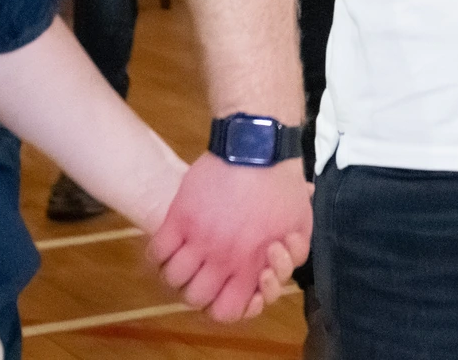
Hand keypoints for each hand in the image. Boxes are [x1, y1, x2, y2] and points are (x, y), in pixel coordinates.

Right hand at [149, 154, 312, 322]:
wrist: (258, 145)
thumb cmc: (282, 185)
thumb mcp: (300, 226)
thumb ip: (291, 257)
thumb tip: (270, 274)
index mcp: (250, 265)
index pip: (226, 311)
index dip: (224, 307)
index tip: (225, 291)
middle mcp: (221, 258)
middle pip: (194, 299)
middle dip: (199, 291)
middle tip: (204, 273)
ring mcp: (198, 237)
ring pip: (173, 278)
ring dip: (177, 273)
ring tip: (184, 259)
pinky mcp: (179, 215)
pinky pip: (157, 251)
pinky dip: (159, 254)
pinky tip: (169, 245)